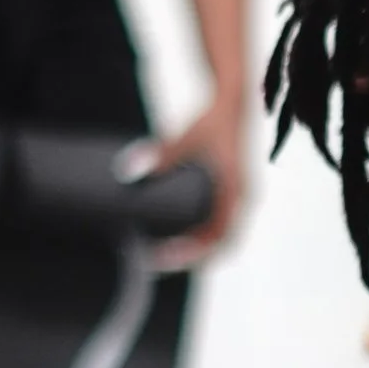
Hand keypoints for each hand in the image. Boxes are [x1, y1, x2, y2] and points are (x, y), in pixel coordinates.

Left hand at [149, 94, 247, 264]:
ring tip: (160, 252)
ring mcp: (237, 200)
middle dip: (191, 258)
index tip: (163, 257)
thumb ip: (162, 154)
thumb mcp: (186, 137)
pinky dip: (199, 236)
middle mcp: (241, 201)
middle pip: (221, 245)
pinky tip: (175, 236)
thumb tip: (127, 172)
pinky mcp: (230, 196)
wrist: (232, 105)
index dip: (193, 253)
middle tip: (156, 262)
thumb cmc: (211, 121)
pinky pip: (218, 225)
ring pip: (220, 237)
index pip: (219, 237)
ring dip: (195, 249)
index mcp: (236, 193)